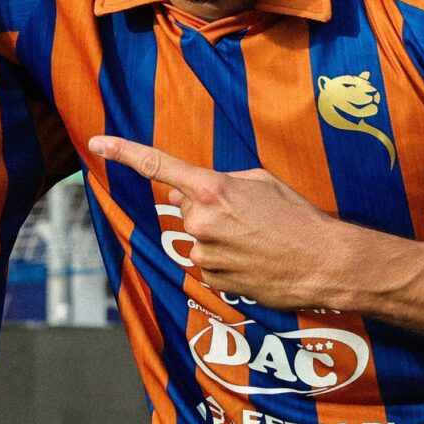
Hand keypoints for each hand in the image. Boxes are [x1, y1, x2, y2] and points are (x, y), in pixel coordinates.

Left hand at [88, 135, 348, 311]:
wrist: (327, 264)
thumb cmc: (299, 217)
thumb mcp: (261, 182)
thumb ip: (217, 182)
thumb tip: (178, 194)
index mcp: (212, 189)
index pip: (157, 166)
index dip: (123, 152)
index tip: (97, 142)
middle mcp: (201, 221)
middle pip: (185, 207)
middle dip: (206, 207)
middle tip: (247, 215)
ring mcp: (205, 254)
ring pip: (197, 238)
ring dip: (218, 237)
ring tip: (257, 240)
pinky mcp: (213, 281)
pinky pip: (209, 264)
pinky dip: (226, 260)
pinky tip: (254, 260)